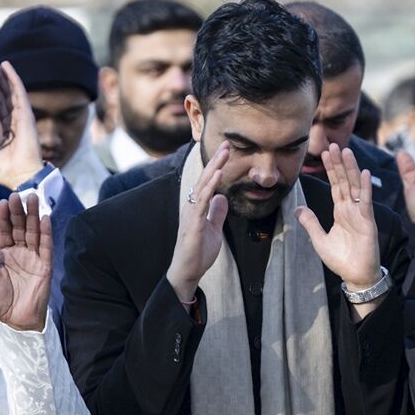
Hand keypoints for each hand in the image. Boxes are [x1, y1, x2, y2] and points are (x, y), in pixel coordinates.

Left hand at [0, 61, 44, 189]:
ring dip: (5, 77)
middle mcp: (17, 122)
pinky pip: (19, 92)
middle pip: (7, 97)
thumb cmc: (8, 172)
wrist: (21, 177)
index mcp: (10, 131)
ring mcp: (22, 118)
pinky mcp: (26, 115)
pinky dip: (13, 79)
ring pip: (12, 92)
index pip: (1, 108)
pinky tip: (7, 66)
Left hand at [0, 193, 51, 331]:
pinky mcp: (45, 266)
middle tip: (17, 195)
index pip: (5, 230)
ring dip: (33, 215)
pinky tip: (45, 218)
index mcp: (4, 254)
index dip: (4, 217)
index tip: (2, 202)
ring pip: (33, 232)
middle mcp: (19, 253)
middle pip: (20, 227)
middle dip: (19, 211)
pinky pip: (46, 246)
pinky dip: (46, 232)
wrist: (15, 321)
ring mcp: (33, 258)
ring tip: (32, 198)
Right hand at [165, 143, 229, 304]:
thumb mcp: (213, 229)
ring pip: (203, 184)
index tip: (227, 151)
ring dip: (214, 167)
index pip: (208, 181)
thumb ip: (217, 213)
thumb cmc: (198, 252)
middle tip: (226, 143)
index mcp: (197, 206)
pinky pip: (202, 201)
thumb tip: (223, 198)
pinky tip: (218, 175)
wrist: (187, 271)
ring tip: (224, 152)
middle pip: (205, 178)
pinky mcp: (193, 222)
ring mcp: (191, 213)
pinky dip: (210, 186)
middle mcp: (191, 205)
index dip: (217, 166)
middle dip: (216, 160)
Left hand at [296, 144, 381, 318]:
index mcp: (340, 212)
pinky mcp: (367, 222)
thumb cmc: (341, 259)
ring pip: (354, 187)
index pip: (335, 186)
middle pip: (344, 181)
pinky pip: (365, 202)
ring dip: (351, 169)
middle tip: (333, 145)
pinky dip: (364, 188)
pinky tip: (363, 174)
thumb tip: (298, 208)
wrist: (355, 276)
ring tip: (346, 152)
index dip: (330, 170)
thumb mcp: (319, 239)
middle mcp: (350, 209)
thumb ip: (310, 223)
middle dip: (338, 164)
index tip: (325, 153)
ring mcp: (360, 214)